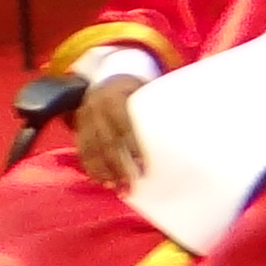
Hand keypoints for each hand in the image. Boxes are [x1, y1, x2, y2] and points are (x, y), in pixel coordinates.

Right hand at [71, 72, 149, 186]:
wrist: (106, 77)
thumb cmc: (134, 88)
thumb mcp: (144, 89)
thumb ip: (157, 105)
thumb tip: (187, 127)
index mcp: (113, 97)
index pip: (124, 125)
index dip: (134, 147)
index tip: (145, 166)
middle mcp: (95, 108)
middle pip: (106, 142)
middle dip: (118, 166)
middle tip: (131, 185)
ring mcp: (84, 118)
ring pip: (91, 149)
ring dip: (103, 171)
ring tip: (116, 188)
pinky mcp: (78, 128)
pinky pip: (82, 151)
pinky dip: (90, 168)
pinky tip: (100, 181)